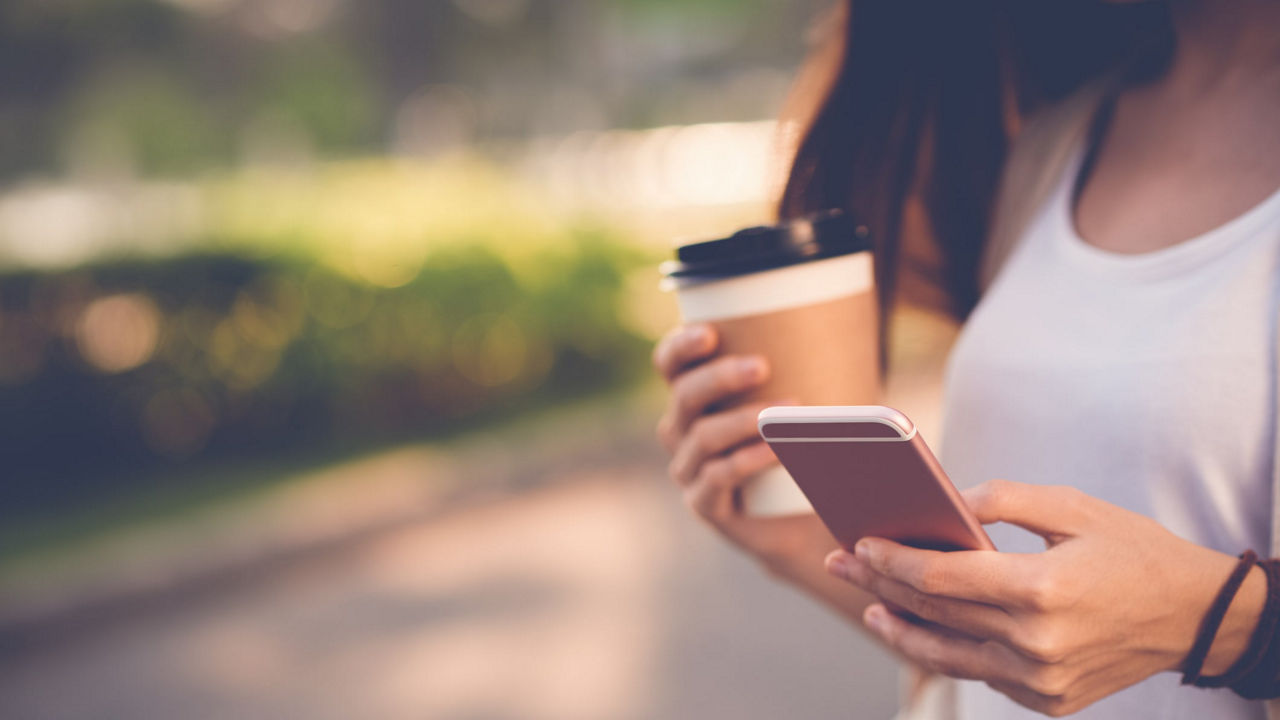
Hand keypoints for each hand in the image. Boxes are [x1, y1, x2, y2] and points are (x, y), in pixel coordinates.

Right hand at [653, 323, 822, 568]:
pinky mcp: (705, 504)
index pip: (670, 365)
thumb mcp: (797, 403)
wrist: (802, 517)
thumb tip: (845, 334)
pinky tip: (777, 451)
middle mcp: (681, 431)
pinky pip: (719, 478)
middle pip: (685, 396)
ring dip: (743, 420)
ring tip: (785, 413)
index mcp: (694, 397)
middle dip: (720, 378)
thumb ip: (802, 371)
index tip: (710, 333)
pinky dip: (749, 460)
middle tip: (762, 367)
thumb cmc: (800, 446)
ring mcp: (689, 470)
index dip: (680, 347)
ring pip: (703, 437)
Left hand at [824, 479, 1266, 716]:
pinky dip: (946, 650)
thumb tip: (942, 501)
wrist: (1195, 616)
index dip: (891, 560)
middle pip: (934, 613)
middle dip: (878, 584)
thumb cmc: (1131, 549)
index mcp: (1043, 589)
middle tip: (840, 561)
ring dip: (898, 629)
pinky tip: (921, 628)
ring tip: (868, 605)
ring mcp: (1042, 680)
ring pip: (947, 654)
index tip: (859, 541)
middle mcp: (1037, 642)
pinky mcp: (1048, 701)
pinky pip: (981, 674)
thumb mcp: (1071, 506)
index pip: (941, 578)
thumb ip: (1000, 499)